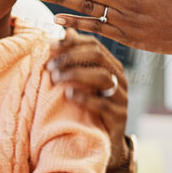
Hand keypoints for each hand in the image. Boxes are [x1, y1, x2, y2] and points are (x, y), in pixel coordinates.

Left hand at [45, 32, 128, 153]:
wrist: (104, 141)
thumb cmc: (89, 106)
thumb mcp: (81, 81)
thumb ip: (74, 58)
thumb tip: (64, 31)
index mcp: (110, 65)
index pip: (94, 44)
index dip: (71, 43)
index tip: (49, 47)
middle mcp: (119, 77)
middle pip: (98, 56)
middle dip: (71, 58)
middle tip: (49, 66)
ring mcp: (122, 96)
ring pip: (102, 77)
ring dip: (75, 75)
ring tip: (55, 79)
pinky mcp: (120, 116)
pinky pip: (103, 104)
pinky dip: (84, 98)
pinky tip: (68, 95)